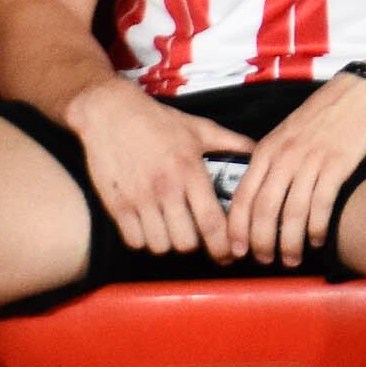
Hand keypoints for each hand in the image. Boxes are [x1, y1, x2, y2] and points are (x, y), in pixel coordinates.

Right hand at [65, 79, 246, 262]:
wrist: (110, 112)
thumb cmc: (156, 121)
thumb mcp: (198, 128)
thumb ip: (230, 143)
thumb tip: (256, 152)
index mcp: (190, 171)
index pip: (212, 223)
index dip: (224, 247)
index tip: (229, 254)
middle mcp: (166, 188)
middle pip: (186, 242)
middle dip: (196, 245)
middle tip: (196, 237)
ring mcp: (139, 198)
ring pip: (160, 246)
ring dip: (169, 244)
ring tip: (172, 231)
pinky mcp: (116, 205)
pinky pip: (134, 241)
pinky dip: (144, 241)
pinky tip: (150, 228)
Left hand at [224, 75, 365, 265]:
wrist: (358, 94)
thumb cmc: (322, 116)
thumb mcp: (285, 133)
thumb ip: (271, 162)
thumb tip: (259, 197)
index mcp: (267, 150)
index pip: (243, 196)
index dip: (237, 228)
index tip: (236, 249)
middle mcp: (284, 157)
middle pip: (263, 210)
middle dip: (261, 242)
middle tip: (264, 261)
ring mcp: (310, 161)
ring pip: (291, 212)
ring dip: (289, 243)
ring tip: (291, 259)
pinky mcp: (337, 165)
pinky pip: (321, 205)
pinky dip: (317, 228)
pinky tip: (317, 240)